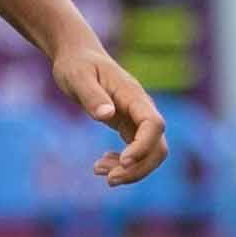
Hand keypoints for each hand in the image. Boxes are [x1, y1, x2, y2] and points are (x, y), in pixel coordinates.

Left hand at [52, 41, 167, 184]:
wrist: (79, 57)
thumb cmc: (77, 64)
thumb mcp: (78, 77)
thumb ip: (92, 95)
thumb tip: (107, 115)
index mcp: (133, 95)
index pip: (154, 124)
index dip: (143, 146)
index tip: (122, 161)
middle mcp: (141, 109)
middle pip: (158, 146)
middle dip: (139, 168)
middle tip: (110, 179)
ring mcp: (137, 118)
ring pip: (150, 153)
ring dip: (131, 171)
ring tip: (98, 171)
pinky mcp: (129, 125)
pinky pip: (136, 151)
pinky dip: (122, 164)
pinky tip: (101, 164)